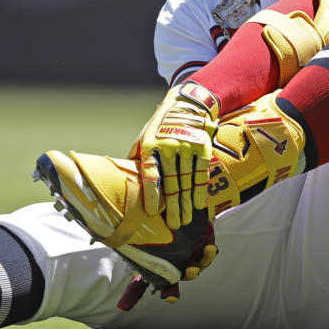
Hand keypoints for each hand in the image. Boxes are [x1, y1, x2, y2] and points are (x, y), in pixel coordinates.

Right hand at [116, 223, 217, 309]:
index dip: (170, 294)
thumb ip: (135, 284)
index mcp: (167, 272)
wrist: (167, 219)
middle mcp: (182, 265)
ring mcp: (194, 254)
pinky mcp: (202, 241)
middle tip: (190, 269)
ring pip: (201, 263)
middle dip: (190, 273)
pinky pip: (209, 250)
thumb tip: (121, 308)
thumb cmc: (153, 242)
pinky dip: (209, 251)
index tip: (170, 298)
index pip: (169, 287)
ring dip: (203, 261)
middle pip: (188, 273)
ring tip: (204, 255)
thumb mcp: (141, 260)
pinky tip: (209, 246)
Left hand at [132, 82, 219, 229]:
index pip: (150, 173)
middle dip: (173, 207)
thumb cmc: (160, 125)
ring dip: (187, 203)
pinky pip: (201, 173)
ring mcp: (186, 147)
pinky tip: (199, 204)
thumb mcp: (144, 135)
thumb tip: (126, 177)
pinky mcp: (202, 147)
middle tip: (175, 225)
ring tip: (186, 219)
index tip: (153, 212)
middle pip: (171, 183)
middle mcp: (168, 146)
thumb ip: (137, 156)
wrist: (185, 103)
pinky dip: (200, 190)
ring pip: (187, 181)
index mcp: (150, 145)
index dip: (151, 193)